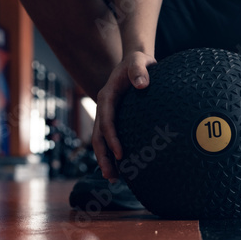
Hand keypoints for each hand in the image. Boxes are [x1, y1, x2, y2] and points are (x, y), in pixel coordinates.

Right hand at [92, 51, 156, 179]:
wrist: (135, 61)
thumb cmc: (138, 62)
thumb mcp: (139, 60)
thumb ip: (139, 70)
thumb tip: (142, 84)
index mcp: (107, 96)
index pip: (106, 121)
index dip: (111, 138)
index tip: (120, 154)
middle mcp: (104, 107)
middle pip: (98, 136)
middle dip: (103, 156)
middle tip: (111, 175)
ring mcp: (107, 114)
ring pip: (101, 140)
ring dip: (105, 159)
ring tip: (113, 178)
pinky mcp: (115, 118)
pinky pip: (110, 138)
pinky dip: (112, 153)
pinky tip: (122, 168)